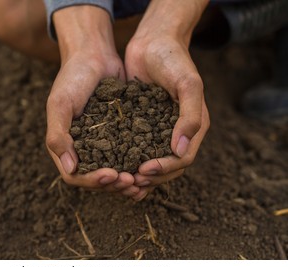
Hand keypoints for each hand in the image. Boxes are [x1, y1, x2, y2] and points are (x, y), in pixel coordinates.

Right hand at [46, 6, 139, 196]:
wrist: (94, 55)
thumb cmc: (72, 77)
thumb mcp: (60, 105)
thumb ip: (58, 136)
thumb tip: (70, 169)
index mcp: (65, 146)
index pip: (75, 176)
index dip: (93, 181)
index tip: (113, 175)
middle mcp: (83, 149)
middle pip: (96, 179)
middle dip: (114, 183)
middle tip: (132, 181)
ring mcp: (102, 142)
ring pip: (114, 170)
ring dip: (127, 178)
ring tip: (142, 178)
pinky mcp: (119, 134)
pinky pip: (127, 154)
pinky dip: (136, 163)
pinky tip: (150, 163)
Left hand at [124, 0, 209, 199]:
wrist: (153, 41)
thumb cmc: (173, 60)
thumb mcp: (188, 84)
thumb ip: (190, 116)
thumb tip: (181, 150)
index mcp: (194, 126)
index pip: (182, 159)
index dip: (164, 168)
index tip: (143, 170)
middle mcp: (178, 132)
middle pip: (168, 166)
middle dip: (150, 177)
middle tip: (130, 182)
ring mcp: (159, 129)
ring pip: (151, 161)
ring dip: (139, 174)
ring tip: (122, 180)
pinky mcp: (142, 124)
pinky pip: (136, 147)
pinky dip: (128, 160)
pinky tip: (114, 167)